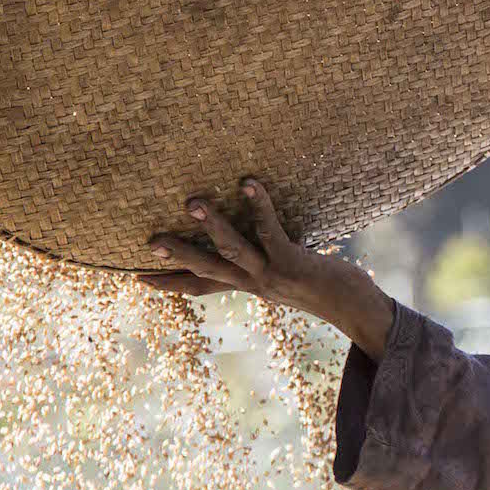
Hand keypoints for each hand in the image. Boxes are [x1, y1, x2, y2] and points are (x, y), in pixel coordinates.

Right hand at [140, 178, 395, 360]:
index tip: (135, 279)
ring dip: (213, 226)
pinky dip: (260, 206)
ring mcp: (271, 275)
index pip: (200, 287)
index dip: (168, 284)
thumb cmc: (322, 283)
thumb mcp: (285, 275)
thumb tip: (251, 245)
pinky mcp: (293, 262)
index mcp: (247, 285)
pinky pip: (271, 230)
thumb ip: (264, 261)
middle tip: (147, 243)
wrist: (354, 306)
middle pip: (206, 271)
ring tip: (192, 203)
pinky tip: (250, 183)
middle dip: (177, 257)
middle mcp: (254, 284)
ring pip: (232, 250)